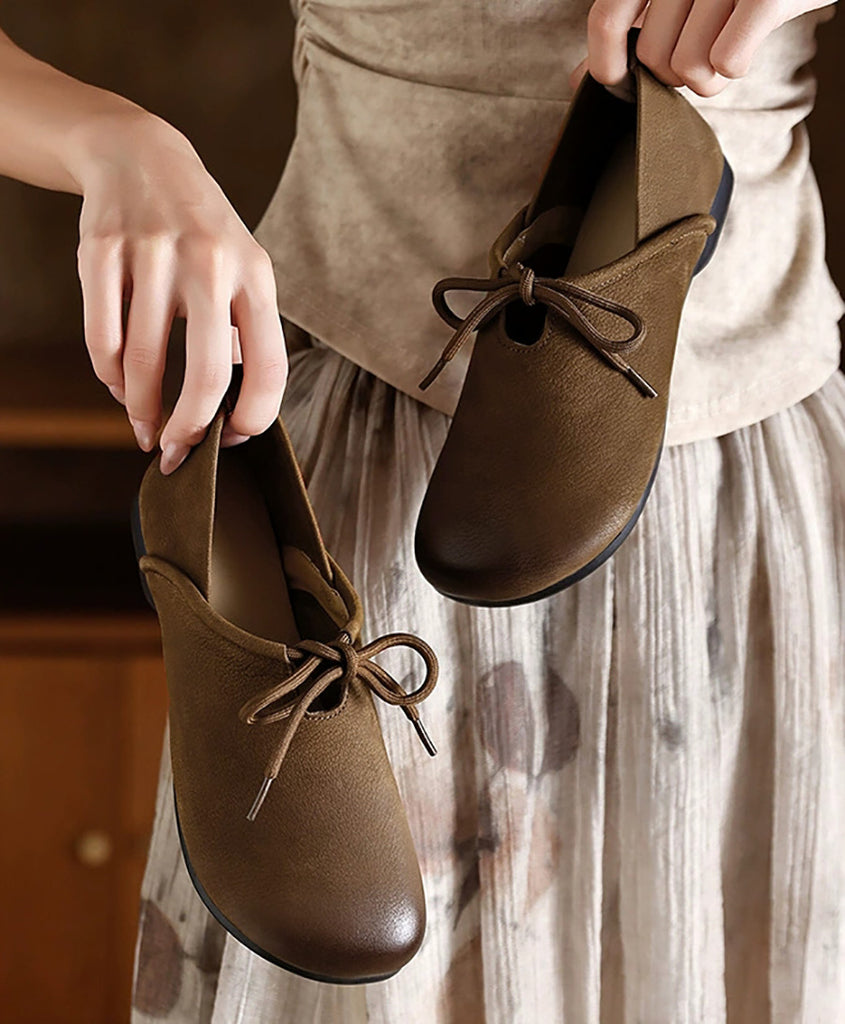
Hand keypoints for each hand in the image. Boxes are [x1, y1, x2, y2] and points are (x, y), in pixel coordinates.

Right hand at [74, 111, 286, 473]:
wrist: (143, 156)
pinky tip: (117, 385)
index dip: (254, 418)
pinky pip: (103, 338)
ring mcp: (154, 255)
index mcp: (255, 276)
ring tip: (142, 426)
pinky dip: (109, 375)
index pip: (270, 368)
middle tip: (176, 452)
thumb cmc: (203, 232)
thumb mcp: (245, 270)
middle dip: (189, 431)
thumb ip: (247, 333)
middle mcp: (210, 264)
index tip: (232, 439)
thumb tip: (237, 407)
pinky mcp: (102, 252)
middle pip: (207, 376)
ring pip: (144, 363)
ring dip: (141, 410)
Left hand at [570, 0, 836, 96]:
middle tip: (697, 54)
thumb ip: (628, 30)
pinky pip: (726, 62)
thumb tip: (579, 80)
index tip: (617, 80)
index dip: (605, 63)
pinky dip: (734, 69)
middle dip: (673, 74)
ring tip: (723, 52)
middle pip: (653, 56)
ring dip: (707, 78)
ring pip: (689, 65)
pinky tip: (745, 49)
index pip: (607, 17)